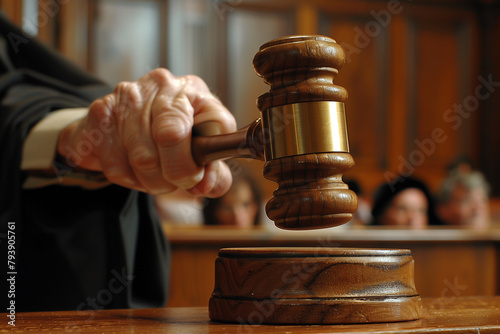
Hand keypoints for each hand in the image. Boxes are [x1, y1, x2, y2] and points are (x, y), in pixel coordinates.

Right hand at [57, 68, 236, 196]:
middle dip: (175, 174)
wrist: (120, 125)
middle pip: (170, 137)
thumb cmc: (170, 139)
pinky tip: (134, 172)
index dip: (201, 162)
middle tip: (176, 183)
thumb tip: (206, 185)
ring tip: (155, 178)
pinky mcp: (100, 113)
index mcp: (192, 90)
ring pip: (142, 157)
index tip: (197, 179)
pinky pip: (117, 164)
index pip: (209, 123)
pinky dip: (129, 180)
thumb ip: (214, 173)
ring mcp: (127, 96)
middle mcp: (161, 85)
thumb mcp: (200, 152)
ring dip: (152, 181)